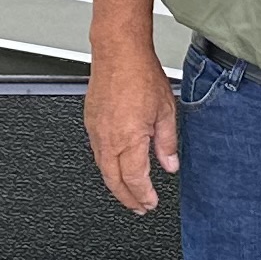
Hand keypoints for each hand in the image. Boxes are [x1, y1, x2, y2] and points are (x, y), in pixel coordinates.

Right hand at [83, 34, 178, 213]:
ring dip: (116, 185)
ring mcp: (96, 131)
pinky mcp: (90, 122)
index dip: (143, 196)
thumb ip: (167, 143)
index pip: (135, 179)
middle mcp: (108, 139)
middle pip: (114, 181)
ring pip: (102, 169)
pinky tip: (116, 167)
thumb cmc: (141, 74)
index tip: (151, 203)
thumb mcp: (166, 111)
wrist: (118, 52)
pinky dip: (107, 166)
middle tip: (139, 207)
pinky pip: (97, 153)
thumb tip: (170, 165)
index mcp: (129, 138)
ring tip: (129, 193)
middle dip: (127, 198)